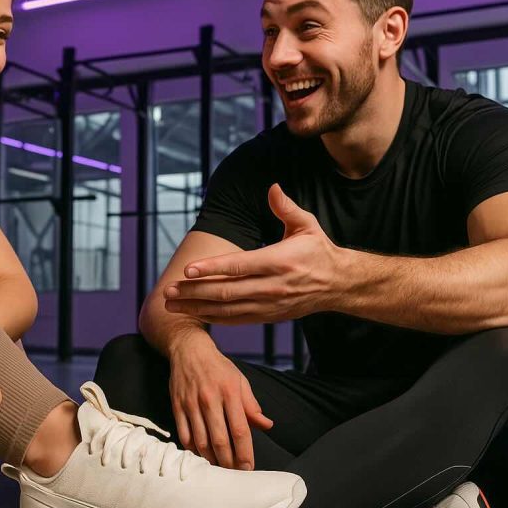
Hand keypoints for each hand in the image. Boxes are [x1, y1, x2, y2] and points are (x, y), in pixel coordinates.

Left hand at [164, 184, 343, 323]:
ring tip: (173, 305)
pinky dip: (214, 318)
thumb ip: (286, 208)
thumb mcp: (307, 225)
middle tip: (169, 290)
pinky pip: (237, 319)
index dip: (211, 268)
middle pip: (226, 291)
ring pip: (228, 309)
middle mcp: (272, 286)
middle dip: (194, 292)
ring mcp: (270, 304)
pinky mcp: (269, 315)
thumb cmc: (318, 250)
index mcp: (279, 261)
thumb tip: (272, 187)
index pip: (239, 266)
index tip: (187, 270)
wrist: (338, 284)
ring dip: (198, 307)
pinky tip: (196, 314)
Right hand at [169, 341, 272, 469]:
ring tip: (219, 469)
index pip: (240, 429)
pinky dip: (193, 450)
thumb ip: (252, 405)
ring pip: (201, 441)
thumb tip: (266, 425)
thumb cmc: (218, 367)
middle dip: (228, 462)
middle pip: (220, 440)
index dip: (245, 452)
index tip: (248, 467)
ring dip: (211, 460)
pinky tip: (201, 456)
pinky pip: (184, 434)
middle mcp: (210, 399)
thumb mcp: (240, 381)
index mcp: (230, 392)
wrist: (189, 350)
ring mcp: (191, 404)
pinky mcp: (177, 406)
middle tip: (234, 474)